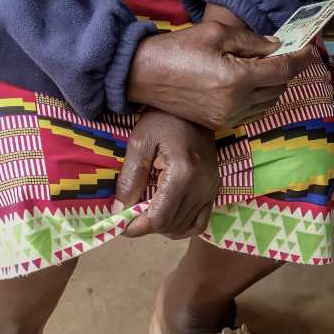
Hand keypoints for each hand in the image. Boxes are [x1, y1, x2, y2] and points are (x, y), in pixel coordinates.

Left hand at [115, 109, 219, 239]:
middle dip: (145, 226)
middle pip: (170, 225)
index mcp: (182, 174)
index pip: (158, 218)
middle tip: (129, 215)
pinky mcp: (214, 188)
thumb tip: (119, 210)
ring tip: (145, 212)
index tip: (119, 223)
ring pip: (183, 226)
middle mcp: (201, 186)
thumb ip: (130, 177)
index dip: (136, 227)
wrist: (193, 106)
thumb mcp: (140, 142)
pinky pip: (200, 221)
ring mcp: (210, 188)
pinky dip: (181, 227)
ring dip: (161, 227)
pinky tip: (167, 218)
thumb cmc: (163, 119)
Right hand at [125, 13, 315, 130]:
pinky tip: (254, 82)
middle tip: (287, 52)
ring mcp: (227, 117)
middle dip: (288, 70)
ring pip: (268, 103)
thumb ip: (252, 41)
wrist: (142, 74)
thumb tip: (277, 47)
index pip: (283, 70)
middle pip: (279, 88)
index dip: (300, 58)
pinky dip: (261, 98)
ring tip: (269, 65)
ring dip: (275, 85)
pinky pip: (252, 113)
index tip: (310, 48)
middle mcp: (236, 104)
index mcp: (237, 79)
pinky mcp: (218, 124)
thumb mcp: (217, 33)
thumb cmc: (177, 48)